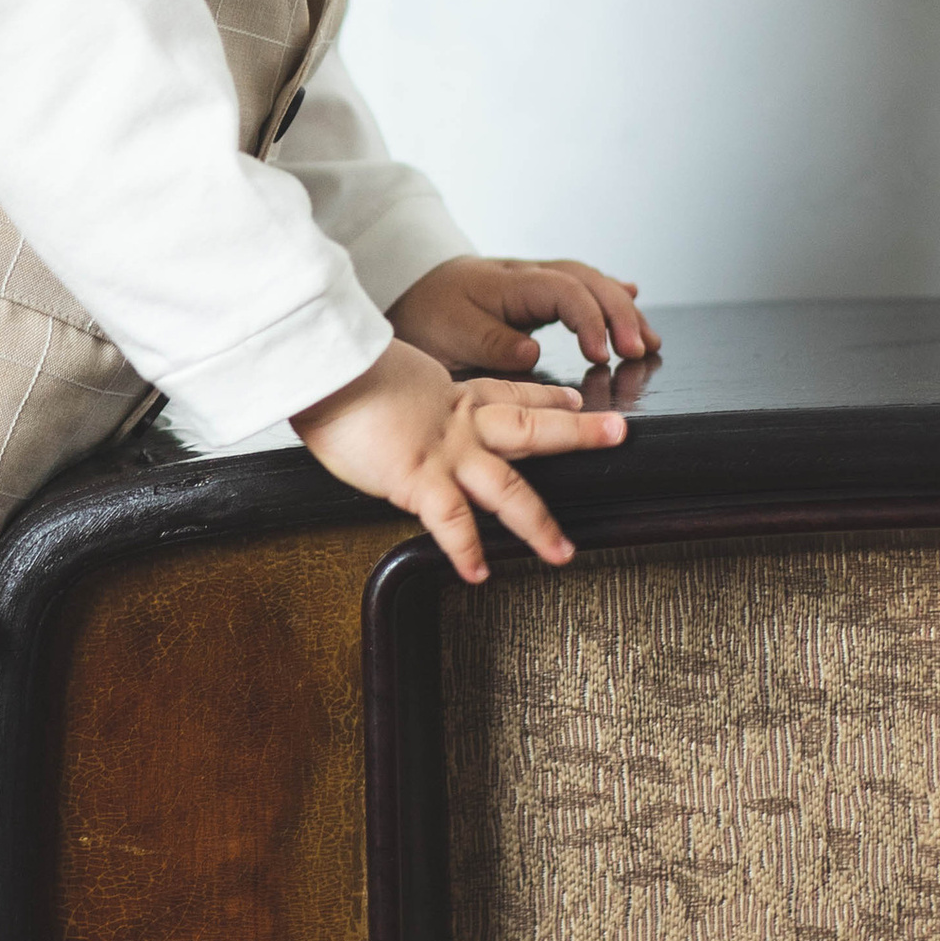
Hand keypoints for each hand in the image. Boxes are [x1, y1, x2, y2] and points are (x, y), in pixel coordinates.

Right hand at [292, 338, 627, 583]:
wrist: (320, 367)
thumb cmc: (336, 369)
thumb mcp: (380, 372)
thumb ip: (397, 392)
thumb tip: (384, 401)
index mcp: (450, 393)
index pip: (509, 391)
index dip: (546, 394)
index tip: (571, 397)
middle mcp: (458, 421)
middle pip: (532, 425)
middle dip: (579, 431)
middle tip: (618, 433)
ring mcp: (444, 451)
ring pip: (508, 484)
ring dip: (539, 521)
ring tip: (562, 551)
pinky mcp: (418, 477)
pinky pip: (452, 521)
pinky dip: (466, 550)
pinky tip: (479, 573)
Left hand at [390, 252, 656, 379]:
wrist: (407, 287)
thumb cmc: (427, 312)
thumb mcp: (448, 333)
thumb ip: (491, 342)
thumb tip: (533, 351)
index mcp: (509, 284)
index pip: (565, 292)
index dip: (590, 321)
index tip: (602, 356)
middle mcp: (529, 276)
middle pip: (588, 282)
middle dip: (620, 315)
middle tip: (640, 351)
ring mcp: (535, 281)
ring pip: (590, 283)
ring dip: (623, 309)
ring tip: (649, 341)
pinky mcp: (536, 293)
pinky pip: (580, 286)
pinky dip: (608, 295)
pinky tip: (632, 297)